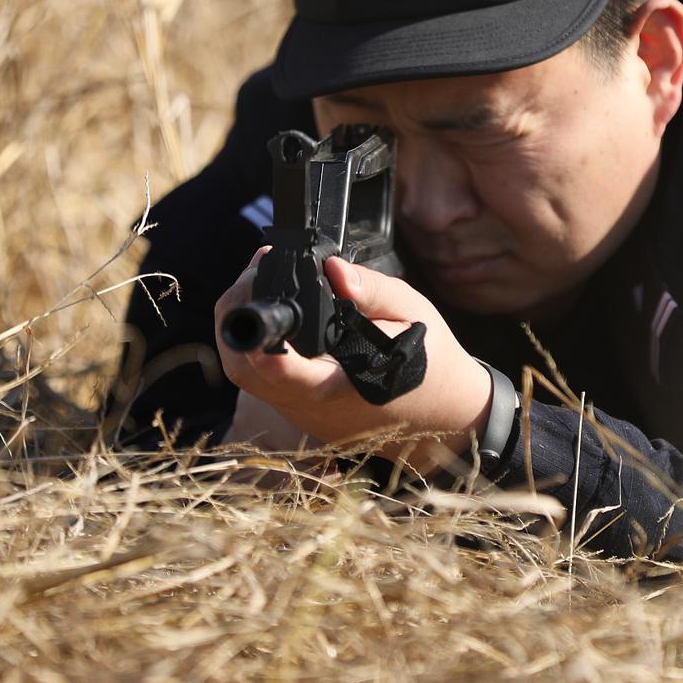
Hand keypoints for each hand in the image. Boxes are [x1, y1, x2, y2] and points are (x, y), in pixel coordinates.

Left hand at [213, 251, 493, 476]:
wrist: (448, 415)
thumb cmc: (431, 361)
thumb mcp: (411, 314)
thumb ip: (370, 290)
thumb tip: (330, 266)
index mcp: (337, 385)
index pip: (274, 366)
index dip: (253, 325)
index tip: (258, 279)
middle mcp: (310, 406)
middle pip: (242, 368)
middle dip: (235, 315)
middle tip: (256, 272)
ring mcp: (303, 415)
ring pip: (247, 376)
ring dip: (243, 331)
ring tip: (263, 286)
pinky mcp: (304, 415)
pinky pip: (264, 382)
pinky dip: (257, 347)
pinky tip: (278, 318)